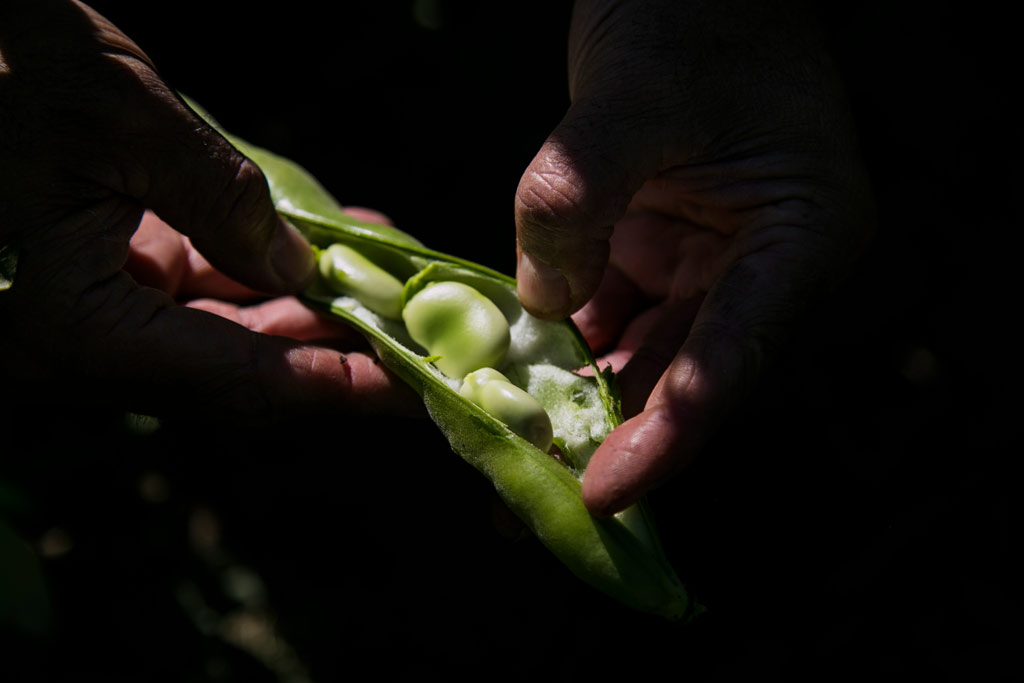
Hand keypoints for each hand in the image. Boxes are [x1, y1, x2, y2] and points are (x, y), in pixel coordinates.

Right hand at [0, 1, 414, 416]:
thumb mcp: (117, 116)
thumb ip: (220, 200)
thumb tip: (298, 270)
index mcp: (75, 330)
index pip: (243, 383)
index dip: (340, 386)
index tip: (417, 386)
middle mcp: (77, 344)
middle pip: (240, 369)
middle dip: (335, 347)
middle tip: (423, 332)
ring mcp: (81, 312)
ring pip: (218, 332)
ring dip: (304, 307)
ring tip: (384, 279)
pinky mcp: (85, 274)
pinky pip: (188, 290)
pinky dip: (254, 270)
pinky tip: (315, 245)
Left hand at [515, 0, 873, 514]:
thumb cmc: (694, 17)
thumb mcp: (635, 95)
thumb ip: (578, 196)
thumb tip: (536, 303)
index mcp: (797, 242)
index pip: (731, 361)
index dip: (667, 437)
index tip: (603, 491)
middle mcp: (757, 270)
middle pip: (679, 379)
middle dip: (604, 438)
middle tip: (532, 497)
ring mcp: (702, 265)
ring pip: (634, 356)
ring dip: (569, 400)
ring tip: (506, 451)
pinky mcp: (652, 252)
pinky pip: (600, 315)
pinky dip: (552, 345)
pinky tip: (502, 375)